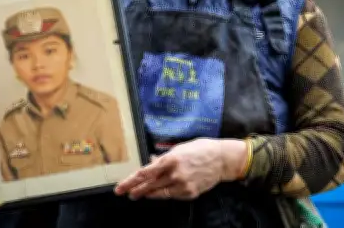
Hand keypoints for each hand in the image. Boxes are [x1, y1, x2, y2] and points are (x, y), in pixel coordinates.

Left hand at [114, 138, 246, 200]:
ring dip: (147, 194)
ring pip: (159, 193)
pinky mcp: (189, 193)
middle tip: (125, 193)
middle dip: (135, 190)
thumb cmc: (200, 149)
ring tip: (139, 194)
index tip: (121, 186)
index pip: (145, 173)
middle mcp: (174, 173)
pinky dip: (165, 194)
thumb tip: (151, 163)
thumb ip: (163, 158)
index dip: (131, 181)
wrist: (221, 159)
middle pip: (149, 185)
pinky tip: (159, 193)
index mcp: (170, 159)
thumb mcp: (179, 148)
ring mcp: (182, 185)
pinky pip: (172, 195)